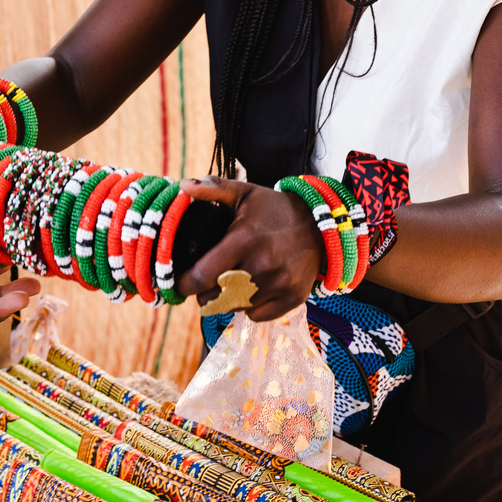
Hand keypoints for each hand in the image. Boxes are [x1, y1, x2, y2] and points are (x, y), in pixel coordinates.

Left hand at [175, 177, 321, 321]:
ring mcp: (279, 284)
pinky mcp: (293, 298)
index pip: (202, 276)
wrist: (320, 224)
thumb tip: (182, 186)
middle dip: (205, 292)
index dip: (185, 284)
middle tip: (207, 280)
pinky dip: (249, 307)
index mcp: (244, 240)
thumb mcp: (244, 193)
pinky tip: (253, 288)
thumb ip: (213, 189)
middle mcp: (262, 265)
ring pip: (235, 308)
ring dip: (227, 299)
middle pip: (215, 297)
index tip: (180, 283)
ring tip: (231, 281)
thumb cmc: (275, 209)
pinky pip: (256, 315)